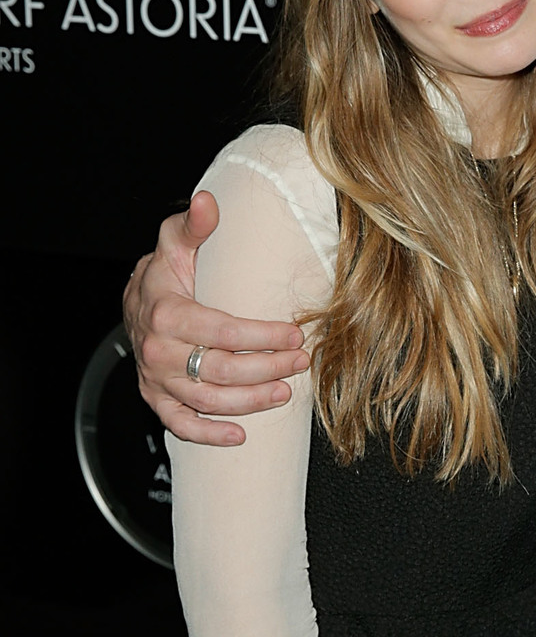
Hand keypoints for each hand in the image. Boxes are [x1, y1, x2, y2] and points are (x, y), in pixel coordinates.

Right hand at [123, 192, 309, 445]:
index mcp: (167, 312)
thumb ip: (195, 225)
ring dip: (249, 402)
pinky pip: (179, 424)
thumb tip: (207, 201)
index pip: (223, 331)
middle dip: (266, 369)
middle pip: (220, 370)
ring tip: (284, 393)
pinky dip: (208, 434)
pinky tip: (240, 435)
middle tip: (300, 363)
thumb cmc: (165, 272)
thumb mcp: (176, 242)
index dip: (262, 336)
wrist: (134, 301)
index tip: (295, 334)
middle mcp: (159, 350)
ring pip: (206, 400)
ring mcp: (157, 378)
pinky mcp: (157, 397)